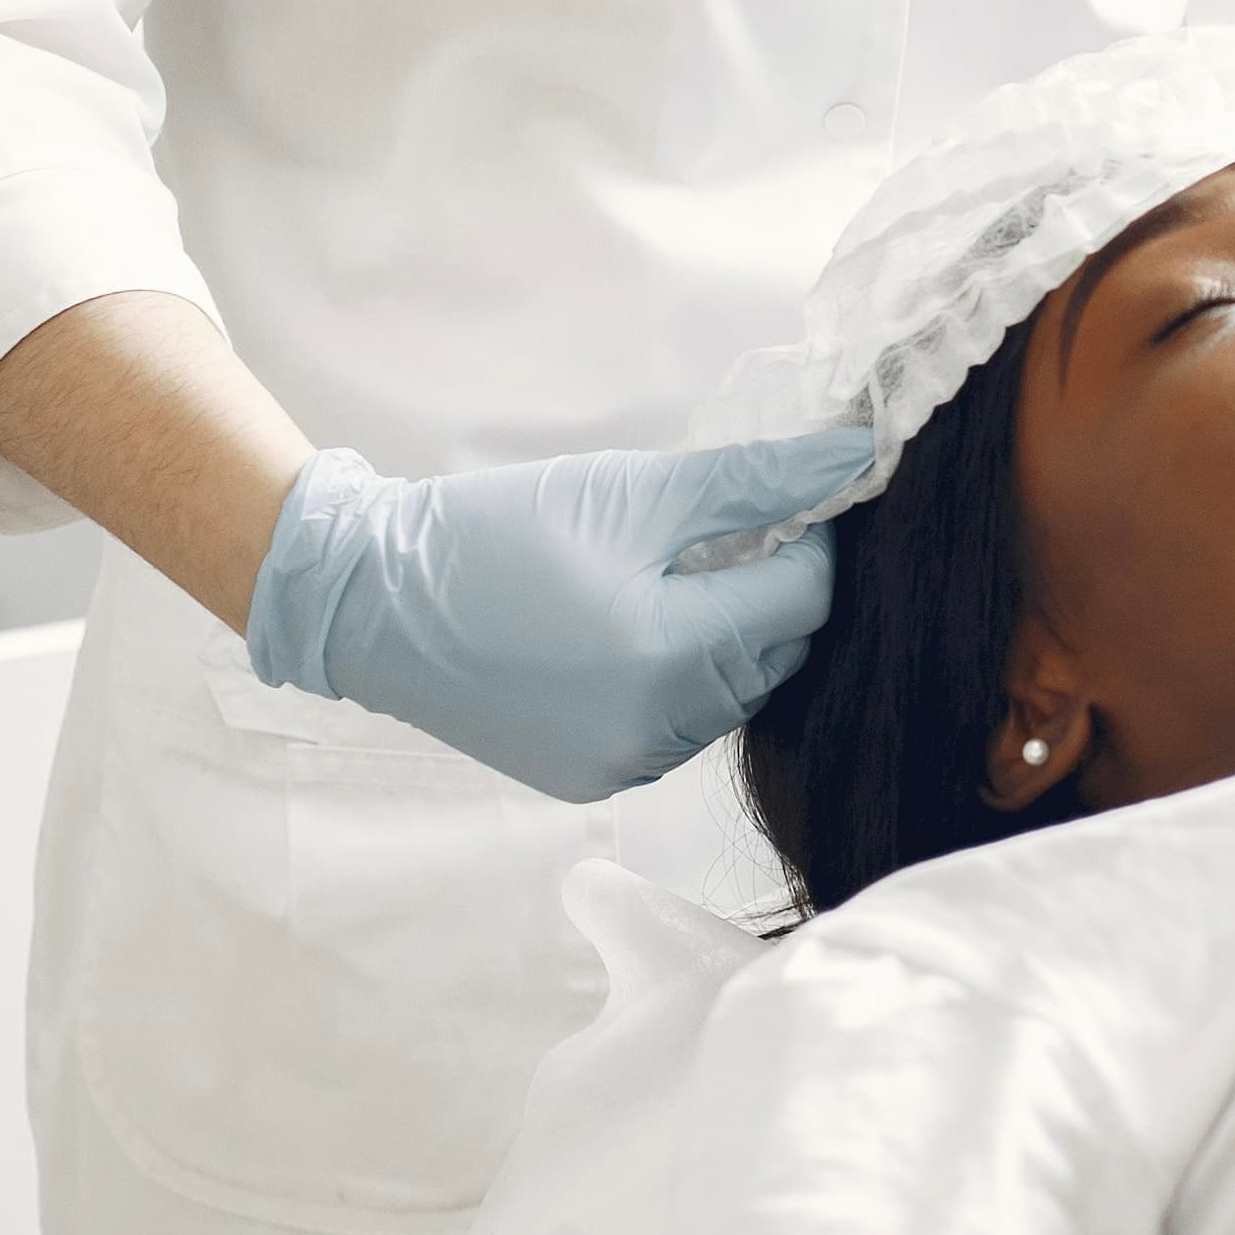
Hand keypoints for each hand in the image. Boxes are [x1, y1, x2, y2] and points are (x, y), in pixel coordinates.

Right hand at [246, 426, 867, 800]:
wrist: (377, 600)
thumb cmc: (503, 531)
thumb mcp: (637, 490)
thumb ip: (757, 480)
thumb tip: (857, 456)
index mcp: (672, 656)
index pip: (807, 598)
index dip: (812, 538)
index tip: (787, 496)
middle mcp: (660, 731)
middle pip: (780, 651)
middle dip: (774, 586)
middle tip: (732, 530)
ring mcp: (626, 766)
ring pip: (736, 695)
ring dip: (731, 634)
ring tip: (679, 575)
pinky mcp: (595, 779)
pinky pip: (681, 728)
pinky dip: (684, 679)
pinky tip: (640, 629)